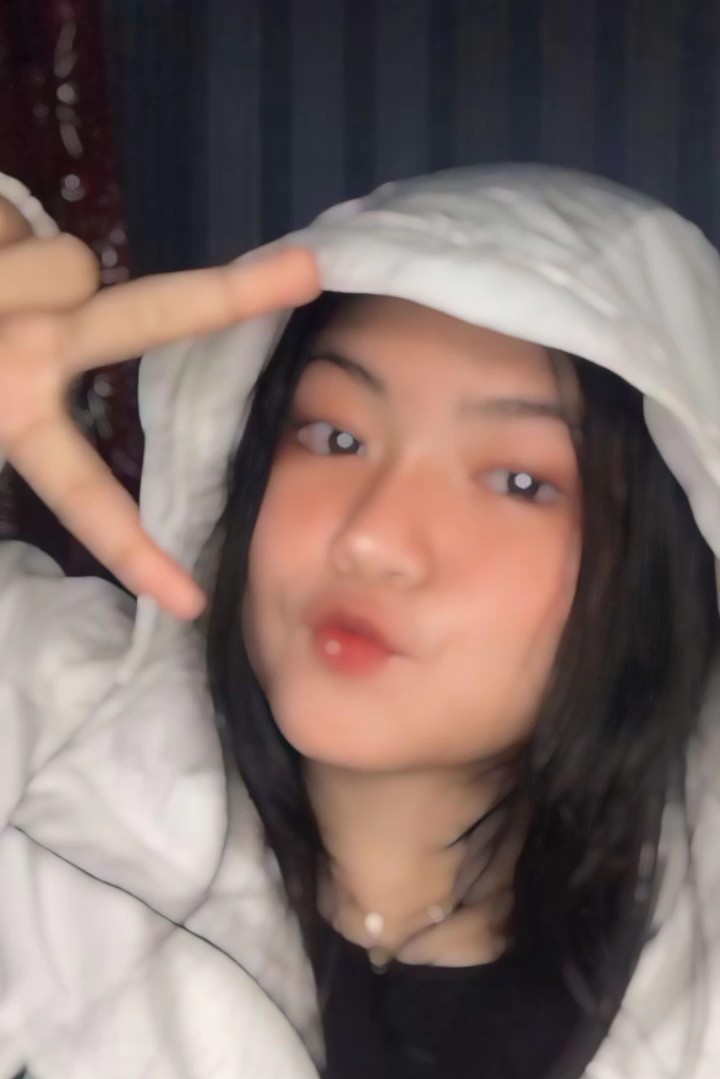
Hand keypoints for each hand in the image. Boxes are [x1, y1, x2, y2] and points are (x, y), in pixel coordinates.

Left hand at [0, 196, 320, 616]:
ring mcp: (11, 287)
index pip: (89, 499)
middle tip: (304, 270)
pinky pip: (16, 219)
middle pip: (145, 312)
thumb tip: (34, 404)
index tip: (190, 601)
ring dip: (34, 261)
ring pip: (70, 252)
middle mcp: (24, 346)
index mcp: (9, 410)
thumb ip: (6, 431)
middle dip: (230, 292)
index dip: (140, 553)